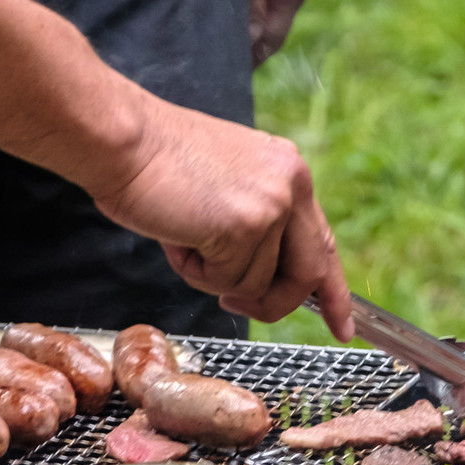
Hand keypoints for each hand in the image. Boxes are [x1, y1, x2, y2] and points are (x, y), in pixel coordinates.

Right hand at [89, 100, 353, 341]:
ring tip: (182, 235)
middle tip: (236, 306)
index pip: (322, 242)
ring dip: (212, 277)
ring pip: (257, 284)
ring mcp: (272, 206)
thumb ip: (255, 222)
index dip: (333, 290)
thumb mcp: (226, 186)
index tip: (344, 326)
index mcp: (288, 172)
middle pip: (308, 273)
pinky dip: (194, 272)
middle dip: (276, 303)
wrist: (121, 139)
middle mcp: (291, 185)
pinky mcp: (245, 227)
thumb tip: (262, 276)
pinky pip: (226, 282)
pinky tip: (176, 236)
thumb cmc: (155, 165)